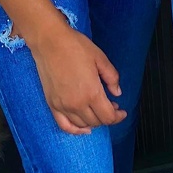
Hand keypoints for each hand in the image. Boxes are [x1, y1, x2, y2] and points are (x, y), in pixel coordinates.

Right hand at [27, 20, 126, 134]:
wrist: (50, 42)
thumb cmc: (76, 47)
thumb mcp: (100, 58)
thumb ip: (112, 77)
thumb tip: (117, 93)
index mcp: (92, 92)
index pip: (108, 116)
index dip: (118, 117)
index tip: (122, 112)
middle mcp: (77, 104)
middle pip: (97, 122)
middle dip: (108, 117)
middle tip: (113, 106)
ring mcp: (63, 106)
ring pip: (82, 125)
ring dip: (94, 122)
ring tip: (99, 111)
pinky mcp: (52, 105)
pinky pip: (65, 126)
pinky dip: (76, 130)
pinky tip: (83, 128)